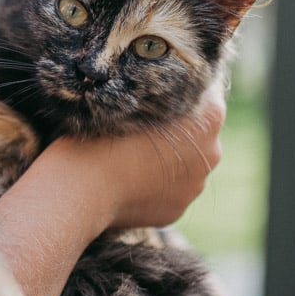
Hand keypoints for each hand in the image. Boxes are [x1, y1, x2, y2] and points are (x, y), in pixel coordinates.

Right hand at [53, 84, 226, 230]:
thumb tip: (166, 88)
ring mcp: (196, 185)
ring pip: (184, 164)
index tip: (155, 87)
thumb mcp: (134, 94)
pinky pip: (168, 191)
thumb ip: (162, 90)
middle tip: (138, 122)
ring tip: (127, 155)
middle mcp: (213, 152)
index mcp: (210, 117)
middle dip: (175, 127)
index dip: (180, 86)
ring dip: (164, 158)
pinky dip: (152, 185)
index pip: (206, 90)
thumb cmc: (102, 131)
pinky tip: (125, 180)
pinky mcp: (177, 210)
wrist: (81, 186)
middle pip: (198, 131)